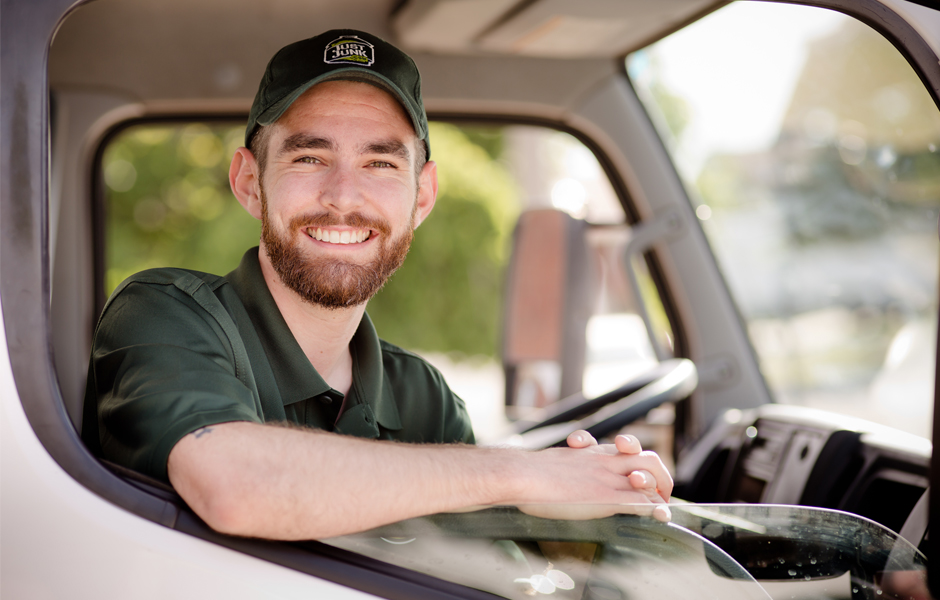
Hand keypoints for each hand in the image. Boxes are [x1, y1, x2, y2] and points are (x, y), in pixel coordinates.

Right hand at [513, 431, 671, 522]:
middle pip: (648, 458)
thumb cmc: (529, 474)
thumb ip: (571, 467)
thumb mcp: (556, 464)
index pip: (630, 451)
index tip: (642, 481)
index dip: (642, 465)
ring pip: (650, 476)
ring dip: (661, 490)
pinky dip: (656, 509)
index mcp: (594, 452)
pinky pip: (641, 501)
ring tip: (662, 505)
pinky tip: (661, 516)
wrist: (521, 475)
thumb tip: (569, 476)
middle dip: (660, 476)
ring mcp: (607, 478)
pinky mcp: (606, 496)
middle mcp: (605, 461)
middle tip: (660, 493)